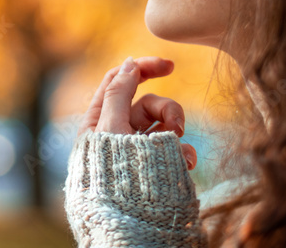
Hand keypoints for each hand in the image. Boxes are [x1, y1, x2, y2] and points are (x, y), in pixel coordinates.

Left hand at [78, 55, 197, 170]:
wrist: (128, 222)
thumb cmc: (111, 174)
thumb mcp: (111, 128)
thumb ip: (120, 93)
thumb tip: (129, 63)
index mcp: (99, 120)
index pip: (119, 81)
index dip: (143, 67)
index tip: (170, 65)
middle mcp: (118, 132)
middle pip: (147, 103)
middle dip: (167, 109)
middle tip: (177, 128)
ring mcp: (136, 150)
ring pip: (163, 124)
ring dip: (175, 131)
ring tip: (179, 151)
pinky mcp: (153, 165)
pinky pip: (172, 149)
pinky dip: (182, 153)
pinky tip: (186, 164)